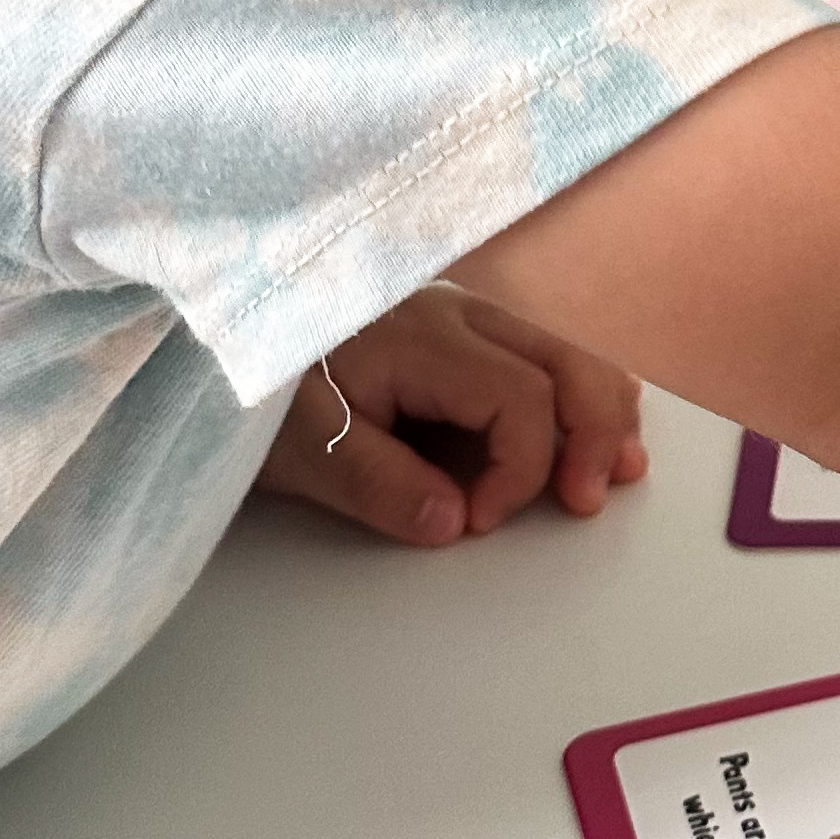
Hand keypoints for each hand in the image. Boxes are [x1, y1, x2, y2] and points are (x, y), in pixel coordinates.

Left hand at [254, 282, 647, 547]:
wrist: (223, 352)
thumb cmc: (262, 400)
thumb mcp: (305, 450)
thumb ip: (379, 484)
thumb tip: (454, 521)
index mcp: (424, 338)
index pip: (520, 397)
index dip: (520, 469)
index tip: (479, 523)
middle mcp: (461, 316)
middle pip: (568, 360)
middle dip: (596, 430)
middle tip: (591, 498)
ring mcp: (468, 321)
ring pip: (569, 353)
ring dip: (600, 412)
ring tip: (616, 471)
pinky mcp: (464, 340)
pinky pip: (544, 360)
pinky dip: (578, 399)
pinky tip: (589, 443)